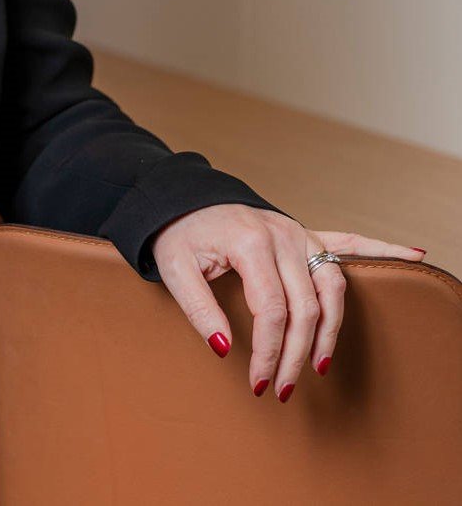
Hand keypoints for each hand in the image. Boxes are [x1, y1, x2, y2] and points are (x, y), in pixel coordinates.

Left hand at [149, 205, 424, 400]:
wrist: (180, 199)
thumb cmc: (177, 234)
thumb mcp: (173, 269)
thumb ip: (197, 308)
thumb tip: (225, 349)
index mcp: (250, 242)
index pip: (272, 310)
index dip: (268, 350)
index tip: (257, 381)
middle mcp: (282, 234)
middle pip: (306, 307)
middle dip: (296, 354)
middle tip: (281, 389)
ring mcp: (297, 232)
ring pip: (332, 287)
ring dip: (331, 330)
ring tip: (321, 365)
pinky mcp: (303, 233)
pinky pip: (349, 242)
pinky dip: (381, 249)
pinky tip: (414, 254)